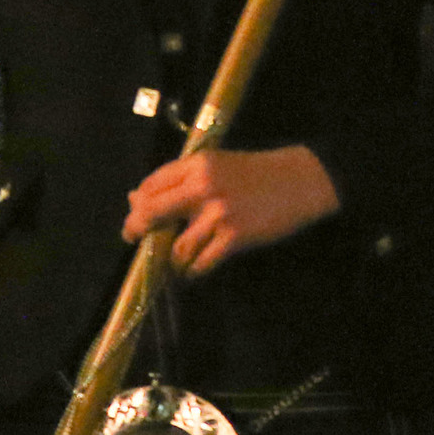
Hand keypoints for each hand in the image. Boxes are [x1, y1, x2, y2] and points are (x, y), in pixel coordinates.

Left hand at [122, 146, 340, 276]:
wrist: (299, 180)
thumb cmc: (256, 172)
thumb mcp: (217, 166)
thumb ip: (181, 181)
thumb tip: (135, 198)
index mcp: (196, 164)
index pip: (151, 185)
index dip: (137, 204)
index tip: (135, 216)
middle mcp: (202, 186)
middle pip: (153, 213)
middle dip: (137, 230)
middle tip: (134, 240)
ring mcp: (218, 214)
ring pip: (177, 247)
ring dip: (172, 260)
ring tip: (175, 262)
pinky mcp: (235, 237)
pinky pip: (201, 262)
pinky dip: (193, 271)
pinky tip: (194, 269)